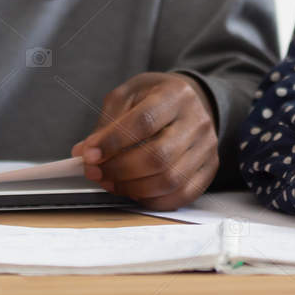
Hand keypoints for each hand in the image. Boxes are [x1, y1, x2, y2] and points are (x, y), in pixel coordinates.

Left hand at [70, 72, 218, 209]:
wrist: (189, 101)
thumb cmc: (154, 98)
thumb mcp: (127, 96)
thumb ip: (106, 123)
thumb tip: (85, 153)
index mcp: (176, 94)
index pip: (144, 122)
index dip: (113, 142)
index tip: (89, 155)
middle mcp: (197, 121)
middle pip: (158, 155)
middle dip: (120, 169)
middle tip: (95, 172)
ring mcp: (207, 147)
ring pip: (170, 179)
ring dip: (133, 187)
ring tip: (110, 182)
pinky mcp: (210, 169)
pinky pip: (182, 195)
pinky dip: (153, 199)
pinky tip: (134, 191)